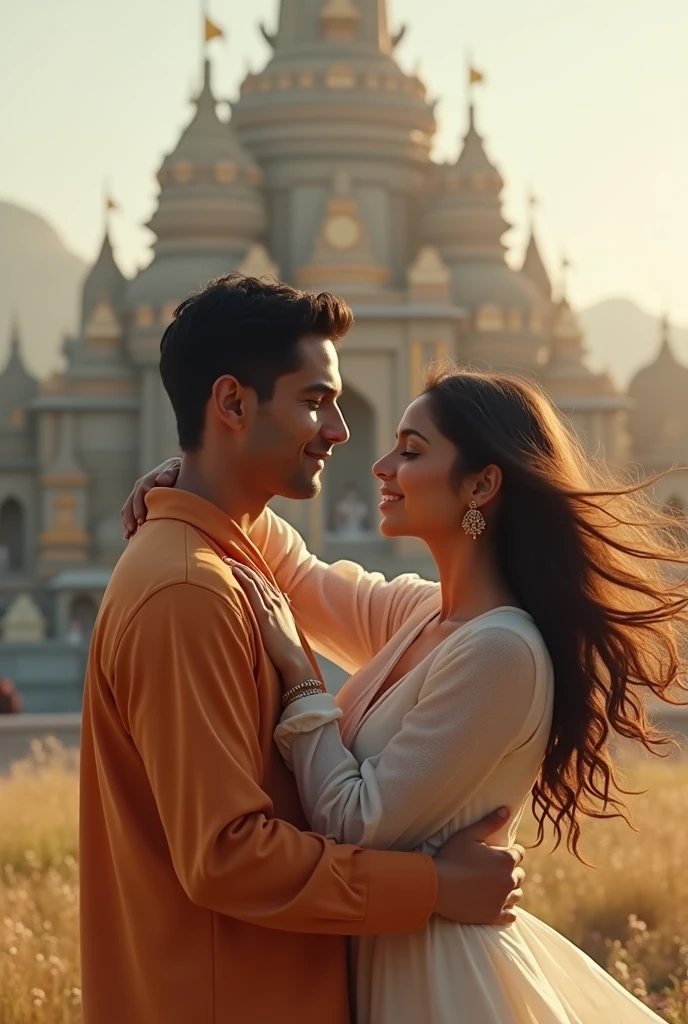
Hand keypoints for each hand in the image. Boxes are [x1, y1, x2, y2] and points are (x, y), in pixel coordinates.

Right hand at [121, 458, 181, 538]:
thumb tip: (161, 480)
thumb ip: (169, 473)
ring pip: (128, 509)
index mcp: (147, 481)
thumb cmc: (178, 471)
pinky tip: (129, 536)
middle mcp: (139, 488)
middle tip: (133, 531)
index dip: (139, 508)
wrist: (176, 469)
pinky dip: (128, 523)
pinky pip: (130, 513)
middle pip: (131, 504)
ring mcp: (138, 495)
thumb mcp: (175, 469)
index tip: (141, 520)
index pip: (140, 495)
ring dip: (127, 522)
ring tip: (128, 536)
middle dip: (130, 518)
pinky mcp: (139, 502)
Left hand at [227, 561, 312, 687]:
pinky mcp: (264, 612)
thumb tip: (283, 604)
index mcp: (282, 603)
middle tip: (229, 558)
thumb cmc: (288, 650)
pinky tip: (233, 569)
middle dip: (244, 566)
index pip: (265, 583)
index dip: (252, 572)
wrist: (294, 661)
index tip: (240, 565)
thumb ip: (282, 615)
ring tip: (227, 559)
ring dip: (240, 567)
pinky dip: (243, 576)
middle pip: (259, 577)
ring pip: (254, 579)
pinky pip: (252, 588)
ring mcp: (272, 604)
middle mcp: (278, 600)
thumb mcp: (286, 628)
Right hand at [433, 809, 524, 925]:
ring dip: (511, 890)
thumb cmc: (452, 857)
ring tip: (498, 887)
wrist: (437, 886)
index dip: (510, 852)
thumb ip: (490, 822)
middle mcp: (509, 880)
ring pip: (517, 895)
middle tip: (496, 870)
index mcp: (506, 860)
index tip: (500, 853)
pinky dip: (508, 911)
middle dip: (511, 871)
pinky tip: (500, 906)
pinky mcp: (494, 916)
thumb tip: (507, 810)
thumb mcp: (469, 834)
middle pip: (520, 875)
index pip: (519, 854)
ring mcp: (503, 899)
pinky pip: (511, 915)